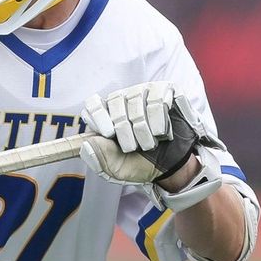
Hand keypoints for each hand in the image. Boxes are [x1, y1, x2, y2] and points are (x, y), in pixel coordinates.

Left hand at [79, 81, 222, 211]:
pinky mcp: (166, 91)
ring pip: (137, 100)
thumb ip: (97, 158)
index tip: (109, 134)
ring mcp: (144, 92)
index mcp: (105, 115)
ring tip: (150, 143)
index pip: (93, 104)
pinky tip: (162, 132)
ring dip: (144, 128)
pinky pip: (158, 98)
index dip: (99, 117)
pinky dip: (160, 119)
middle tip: (133, 147)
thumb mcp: (115, 169)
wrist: (173, 168)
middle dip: (125, 129)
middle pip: (116, 101)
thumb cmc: (139, 164)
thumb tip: (87, 144)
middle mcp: (122, 99)